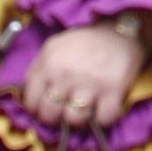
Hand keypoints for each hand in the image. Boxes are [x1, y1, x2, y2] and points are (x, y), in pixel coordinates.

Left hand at [24, 23, 145, 129]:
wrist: (121, 30)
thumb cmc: (85, 41)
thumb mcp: (54, 47)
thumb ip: (39, 69)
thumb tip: (30, 97)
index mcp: (49, 62)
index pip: (31, 101)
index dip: (38, 109)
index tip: (48, 107)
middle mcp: (66, 73)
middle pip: (50, 115)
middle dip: (57, 117)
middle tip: (67, 109)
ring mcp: (89, 83)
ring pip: (74, 120)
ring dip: (80, 118)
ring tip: (86, 107)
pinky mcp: (113, 90)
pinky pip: (103, 120)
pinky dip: (104, 117)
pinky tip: (104, 106)